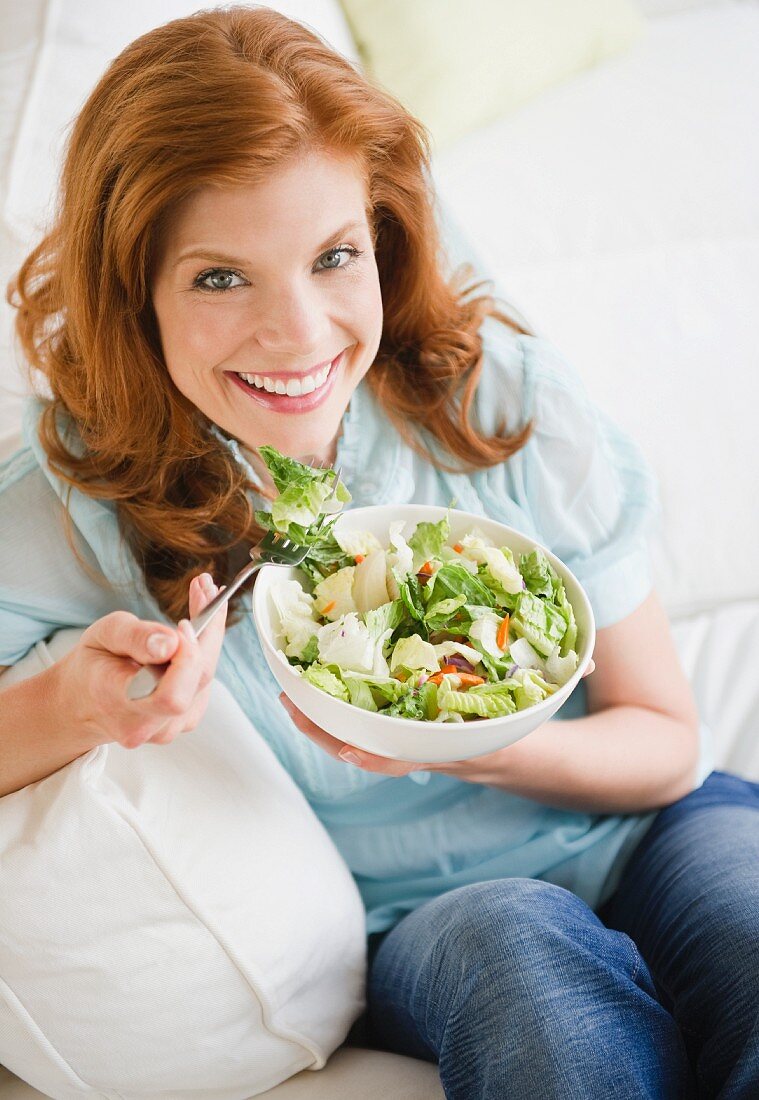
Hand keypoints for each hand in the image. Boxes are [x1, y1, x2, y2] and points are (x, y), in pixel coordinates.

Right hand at [55, 573, 227, 749]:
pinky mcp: (184, 720)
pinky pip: (202, 682)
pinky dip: (204, 649)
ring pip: (204, 679)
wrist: (84, 701)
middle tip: (205, 588)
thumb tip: (172, 642)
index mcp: (118, 703)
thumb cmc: (93, 664)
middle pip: (196, 681)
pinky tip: (197, 624)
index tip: (183, 622)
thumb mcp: (103, 636)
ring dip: (209, 635)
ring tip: (202, 594)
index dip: (186, 659)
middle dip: (207, 631)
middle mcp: (146, 725)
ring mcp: (167, 729)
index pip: (169, 695)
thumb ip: (135, 637)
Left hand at [279, 657, 595, 776]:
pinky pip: (378, 727)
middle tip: (289, 702)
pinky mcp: (421, 734)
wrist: (555, 766)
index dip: (381, 753)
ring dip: (329, 721)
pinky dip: (352, 711)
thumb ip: (564, 681)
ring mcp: (425, 746)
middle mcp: (439, 753)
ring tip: (292, 690)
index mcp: (468, 750)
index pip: (419, 756)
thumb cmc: (547, 731)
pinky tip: (330, 686)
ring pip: (367, 741)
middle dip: (329, 732)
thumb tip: (583, 661)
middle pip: (373, 751)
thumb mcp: (553, 704)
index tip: (345, 748)